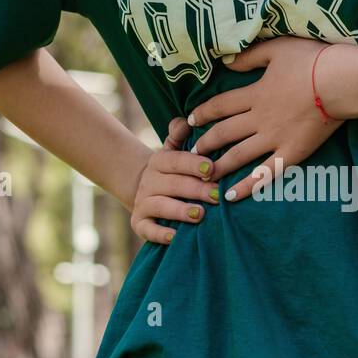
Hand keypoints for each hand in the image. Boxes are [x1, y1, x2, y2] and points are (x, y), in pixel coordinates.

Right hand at [130, 117, 220, 244]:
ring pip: (160, 206)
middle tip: (218, 196)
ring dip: (180, 210)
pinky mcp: (139, 223)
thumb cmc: (173, 171)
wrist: (145, 191)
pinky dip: (160, 234)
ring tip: (200, 215)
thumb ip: (179, 136)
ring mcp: (143, 203)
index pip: (176, 160)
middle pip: (173, 184)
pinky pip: (147, 229)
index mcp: (160, 162)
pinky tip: (175, 237)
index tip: (212, 168)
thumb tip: (185, 121)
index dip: (193, 164)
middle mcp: (149, 181)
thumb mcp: (173, 151)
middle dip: (196, 190)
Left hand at [190, 37, 357, 201]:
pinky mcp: (292, 153)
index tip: (190, 119)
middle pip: (224, 133)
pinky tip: (232, 196)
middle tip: (193, 151)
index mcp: (255, 93)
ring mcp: (275, 138)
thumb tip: (226, 63)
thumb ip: (249, 57)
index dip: (202, 112)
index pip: (220, 106)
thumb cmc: (312, 59)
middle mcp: (259, 118)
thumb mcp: (276, 48)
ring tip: (204, 173)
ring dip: (218, 165)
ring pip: (238, 155)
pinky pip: (265, 174)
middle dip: (205, 142)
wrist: (341, 81)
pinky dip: (247, 186)